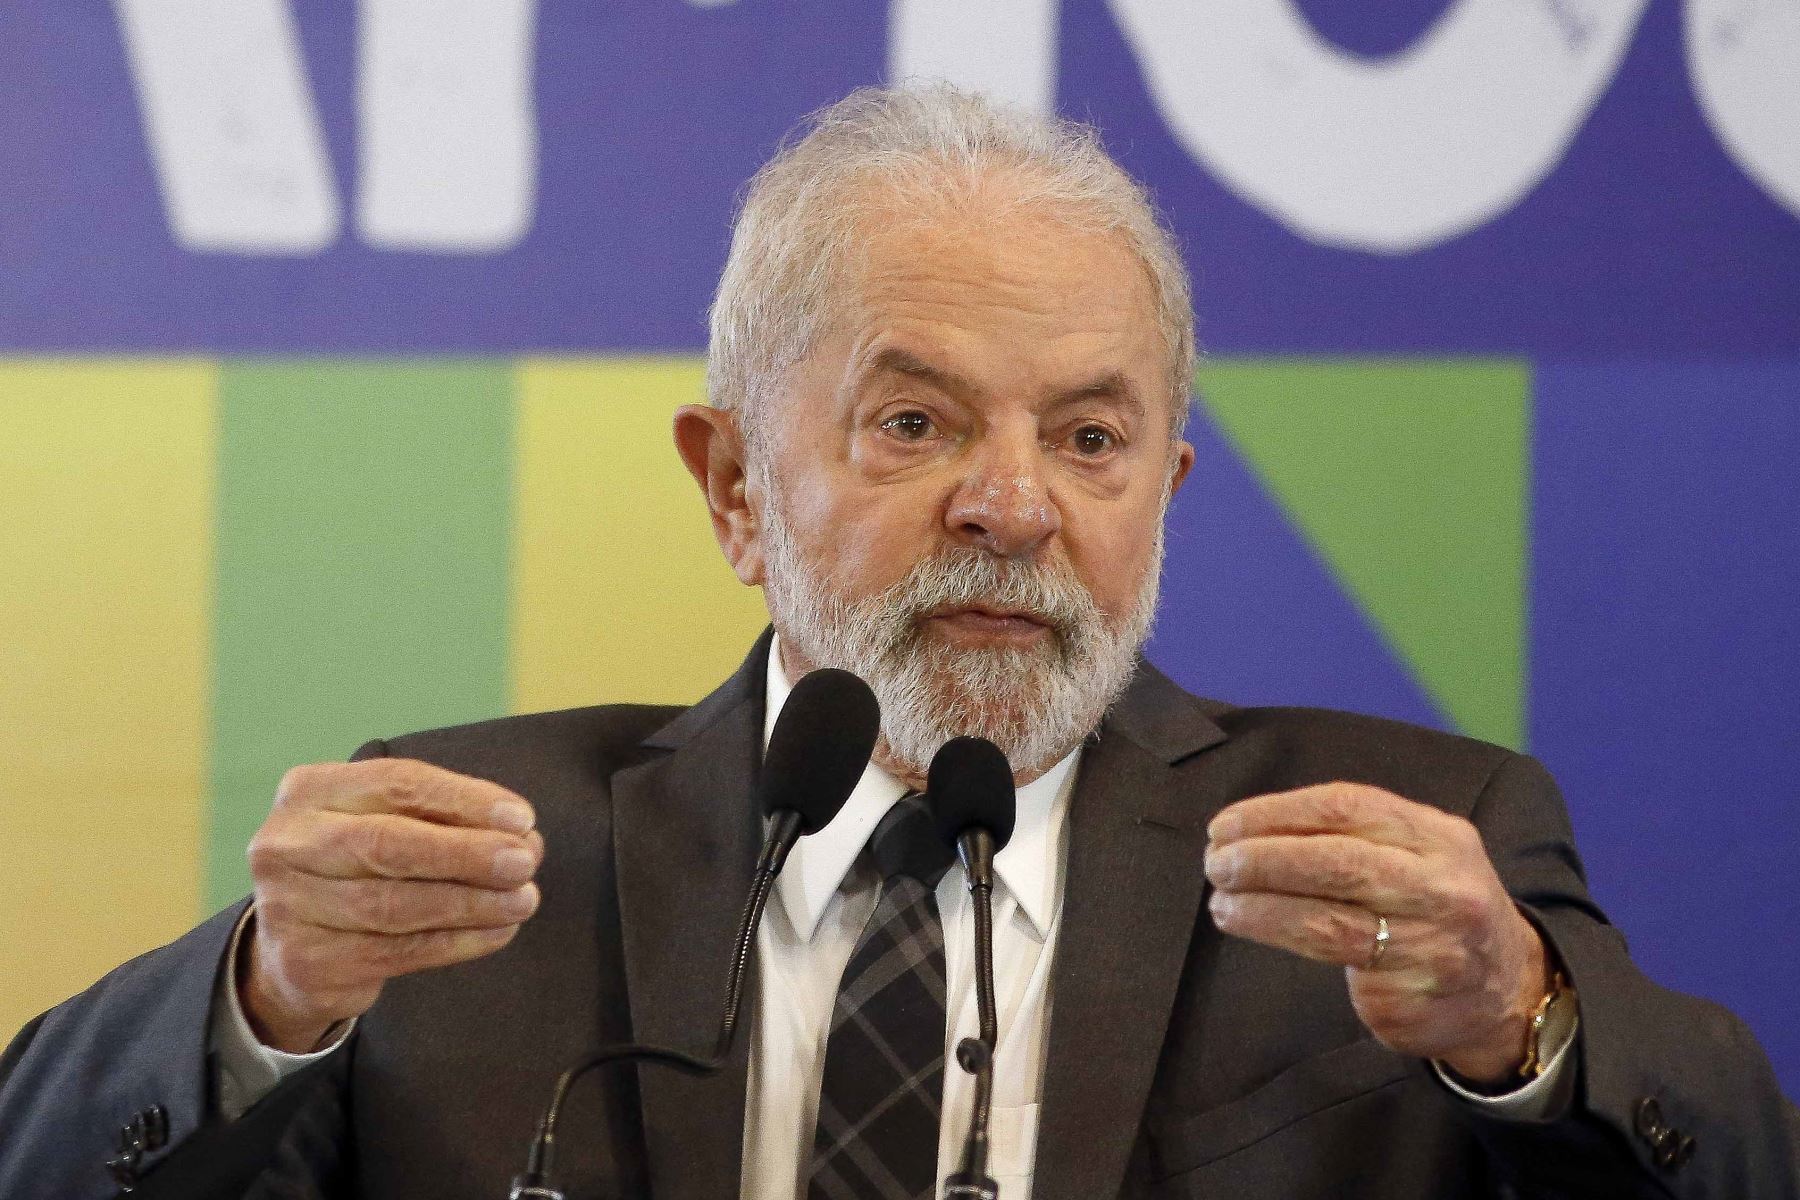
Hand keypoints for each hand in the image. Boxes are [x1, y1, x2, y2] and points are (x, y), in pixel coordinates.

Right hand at [241, 759, 543, 1052]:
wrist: (293, 947)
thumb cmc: (358, 868)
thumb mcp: (389, 825)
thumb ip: (448, 821)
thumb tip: (522, 835)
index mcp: (309, 791)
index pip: (396, 784)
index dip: (464, 800)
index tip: (521, 818)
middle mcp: (285, 844)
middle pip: (387, 843)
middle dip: (466, 852)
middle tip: (524, 861)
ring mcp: (287, 906)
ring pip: (394, 904)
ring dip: (471, 903)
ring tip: (522, 901)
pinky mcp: (307, 962)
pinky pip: (397, 951)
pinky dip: (457, 942)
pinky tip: (496, 932)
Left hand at [1203, 782, 1548, 1083]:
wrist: (1509, 987)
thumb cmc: (1436, 901)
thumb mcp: (1418, 848)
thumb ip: (1354, 833)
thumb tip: (1251, 829)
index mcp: (1439, 837)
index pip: (1346, 808)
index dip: (1275, 813)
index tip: (1224, 826)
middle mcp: (1443, 889)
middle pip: (1336, 864)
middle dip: (1262, 861)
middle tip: (1217, 865)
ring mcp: (1432, 950)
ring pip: (1329, 926)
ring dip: (1261, 913)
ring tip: (1223, 905)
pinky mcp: (1411, 1002)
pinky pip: (1338, 978)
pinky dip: (1293, 954)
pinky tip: (1269, 940)